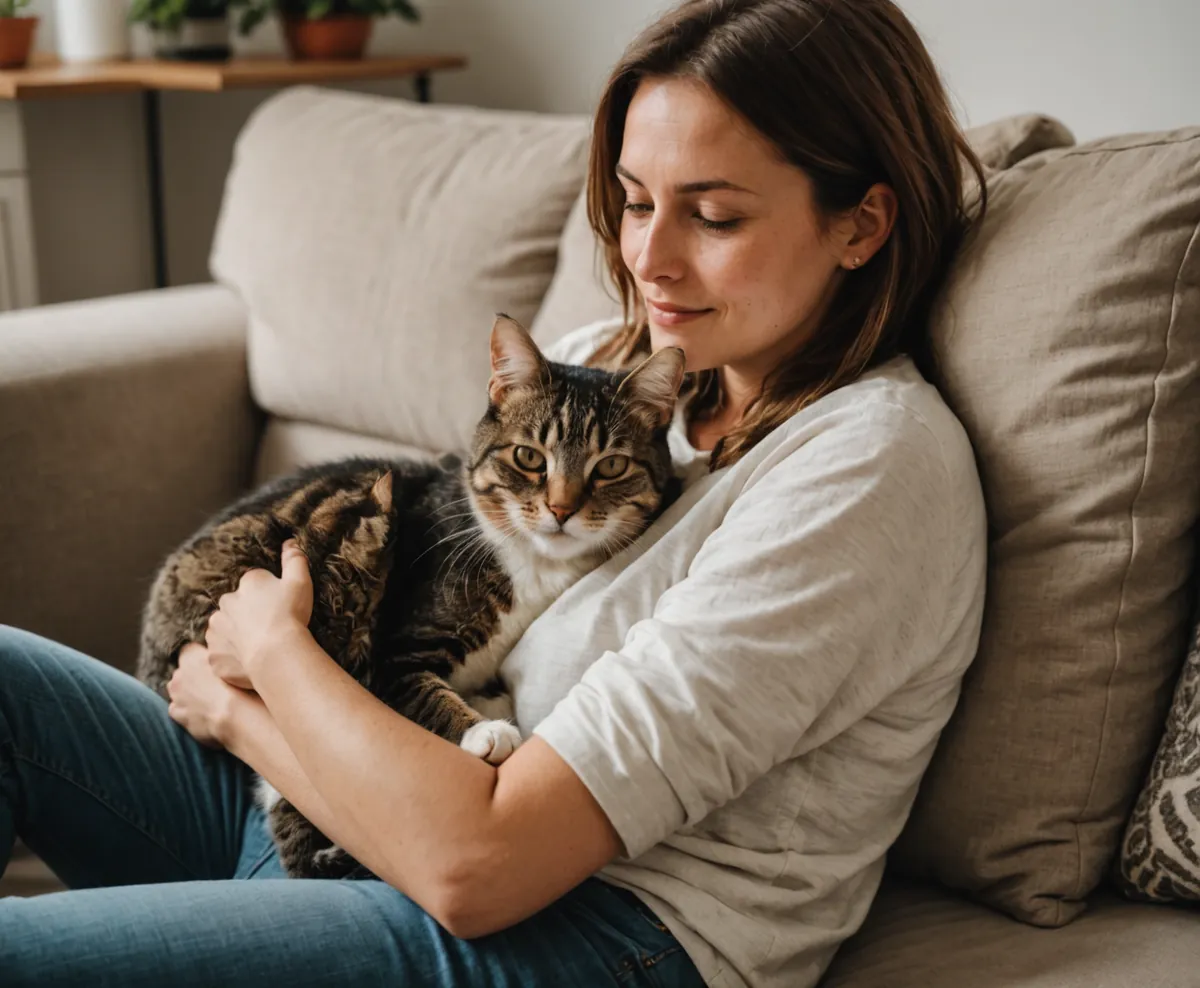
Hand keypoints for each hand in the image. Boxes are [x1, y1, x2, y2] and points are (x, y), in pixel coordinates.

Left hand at [166, 642, 243, 748]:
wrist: (233, 715)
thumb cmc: (239, 685)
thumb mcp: (232, 662)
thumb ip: (218, 657)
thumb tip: (218, 658)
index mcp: (191, 655)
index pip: (189, 649)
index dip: (201, 655)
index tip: (212, 662)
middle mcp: (178, 673)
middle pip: (183, 670)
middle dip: (193, 675)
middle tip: (213, 682)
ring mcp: (176, 695)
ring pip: (177, 689)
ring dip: (187, 692)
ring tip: (207, 698)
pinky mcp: (177, 713)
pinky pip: (177, 708)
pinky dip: (185, 709)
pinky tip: (200, 712)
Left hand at [204, 539, 313, 687]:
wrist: (276, 653)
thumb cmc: (290, 615)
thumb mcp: (299, 581)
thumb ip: (294, 560)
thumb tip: (290, 542)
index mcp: (247, 584)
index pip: (255, 585)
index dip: (269, 597)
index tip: (280, 608)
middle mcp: (226, 604)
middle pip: (237, 607)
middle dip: (249, 616)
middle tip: (271, 629)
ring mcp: (216, 631)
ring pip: (226, 631)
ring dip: (237, 637)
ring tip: (260, 648)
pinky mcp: (214, 655)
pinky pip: (222, 656)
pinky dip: (232, 659)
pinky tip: (250, 663)